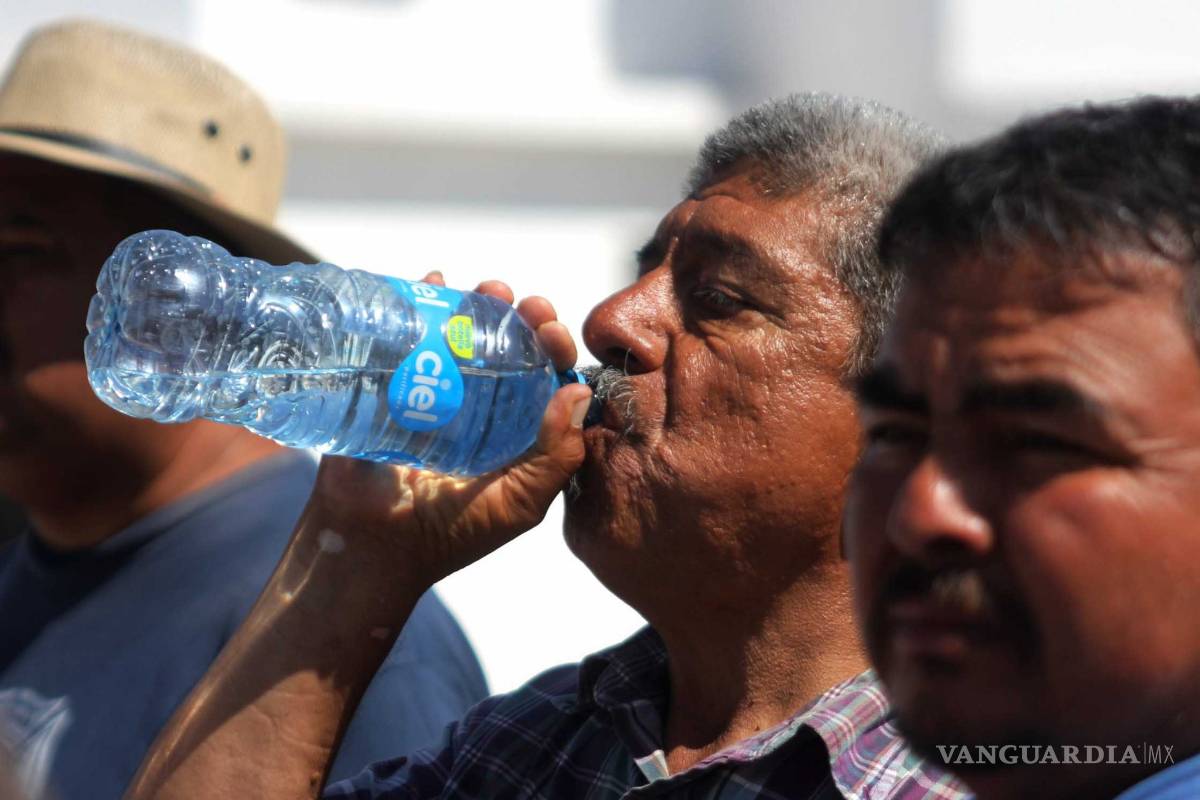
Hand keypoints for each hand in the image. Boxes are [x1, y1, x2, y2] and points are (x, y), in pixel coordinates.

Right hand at [304, 272, 590, 589]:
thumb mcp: (518, 504)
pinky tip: (433, 280)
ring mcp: (432, 390)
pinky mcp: (389, 382)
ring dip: (479, 303)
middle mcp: (478, 404)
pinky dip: (420, 301)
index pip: (543, 376)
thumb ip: (556, 459)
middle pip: (507, 346)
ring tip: (487, 289)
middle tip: (523, 303)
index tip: (550, 330)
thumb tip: (577, 392)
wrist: (370, 545)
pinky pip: (408, 334)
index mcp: (514, 429)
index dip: (553, 348)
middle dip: (521, 317)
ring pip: (462, 333)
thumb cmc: (450, 533)